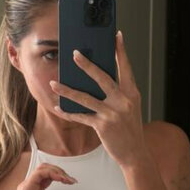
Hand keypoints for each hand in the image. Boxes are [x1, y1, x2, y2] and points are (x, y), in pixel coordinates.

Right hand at [0, 163, 91, 189]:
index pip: (48, 176)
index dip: (61, 176)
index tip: (72, 182)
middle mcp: (30, 187)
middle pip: (45, 169)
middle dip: (60, 171)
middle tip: (71, 180)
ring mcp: (27, 186)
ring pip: (42, 168)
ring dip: (57, 170)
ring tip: (67, 178)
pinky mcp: (26, 188)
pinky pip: (39, 174)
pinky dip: (51, 173)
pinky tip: (61, 179)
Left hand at [49, 30, 147, 169]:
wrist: (135, 153)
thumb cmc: (130, 128)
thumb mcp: (130, 107)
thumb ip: (118, 92)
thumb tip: (98, 77)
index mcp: (132, 93)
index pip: (126, 67)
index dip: (121, 51)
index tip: (116, 35)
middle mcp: (123, 101)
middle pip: (102, 78)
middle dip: (87, 65)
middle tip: (74, 53)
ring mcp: (112, 113)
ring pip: (85, 98)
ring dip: (67, 90)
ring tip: (53, 83)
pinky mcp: (102, 126)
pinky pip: (81, 116)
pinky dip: (68, 112)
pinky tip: (58, 107)